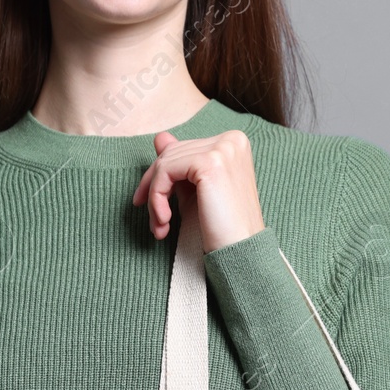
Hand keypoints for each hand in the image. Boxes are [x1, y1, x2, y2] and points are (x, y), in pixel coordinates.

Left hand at [133, 130, 265, 253]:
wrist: (242, 252)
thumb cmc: (222, 228)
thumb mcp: (196, 191)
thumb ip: (180, 163)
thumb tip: (160, 137)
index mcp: (233, 143)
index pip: (183, 149)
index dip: (161, 176)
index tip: (147, 202)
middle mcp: (231, 140)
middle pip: (172, 154)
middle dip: (154, 188)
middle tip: (155, 220)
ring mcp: (222, 149)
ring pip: (165, 164)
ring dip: (155, 199)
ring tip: (160, 226)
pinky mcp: (210, 163)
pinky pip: (166, 172)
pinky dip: (158, 198)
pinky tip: (165, 221)